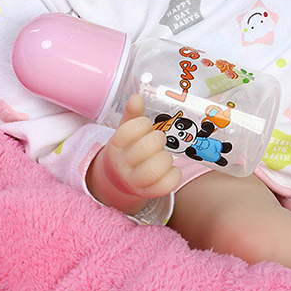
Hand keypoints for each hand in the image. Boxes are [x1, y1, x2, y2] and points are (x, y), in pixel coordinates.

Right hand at [86, 95, 181, 214]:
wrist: (119, 178)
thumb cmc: (127, 148)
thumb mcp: (126, 130)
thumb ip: (132, 114)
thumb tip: (137, 97)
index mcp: (115, 145)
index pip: (128, 131)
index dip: (142, 124)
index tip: (146, 125)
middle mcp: (122, 165)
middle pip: (144, 149)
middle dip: (158, 139)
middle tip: (159, 139)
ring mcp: (134, 182)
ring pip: (154, 170)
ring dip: (166, 158)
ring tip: (164, 155)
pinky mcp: (148, 193)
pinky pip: (165, 186)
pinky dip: (174, 175)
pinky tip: (170, 169)